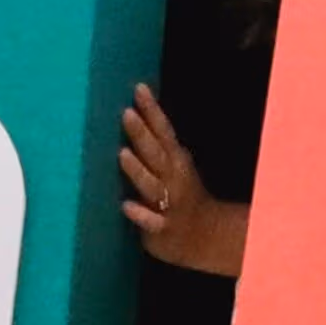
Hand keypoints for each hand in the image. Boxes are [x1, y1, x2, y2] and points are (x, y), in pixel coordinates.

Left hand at [120, 83, 245, 274]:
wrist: (203, 236)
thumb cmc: (181, 193)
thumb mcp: (175, 164)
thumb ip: (158, 143)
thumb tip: (138, 111)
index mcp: (175, 160)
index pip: (163, 130)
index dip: (152, 110)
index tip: (139, 89)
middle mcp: (173, 178)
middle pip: (156, 153)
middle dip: (142, 133)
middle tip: (126, 113)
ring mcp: (169, 203)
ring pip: (152, 185)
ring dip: (138, 170)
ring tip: (122, 154)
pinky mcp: (162, 228)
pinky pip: (152, 221)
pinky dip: (141, 214)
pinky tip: (126, 205)